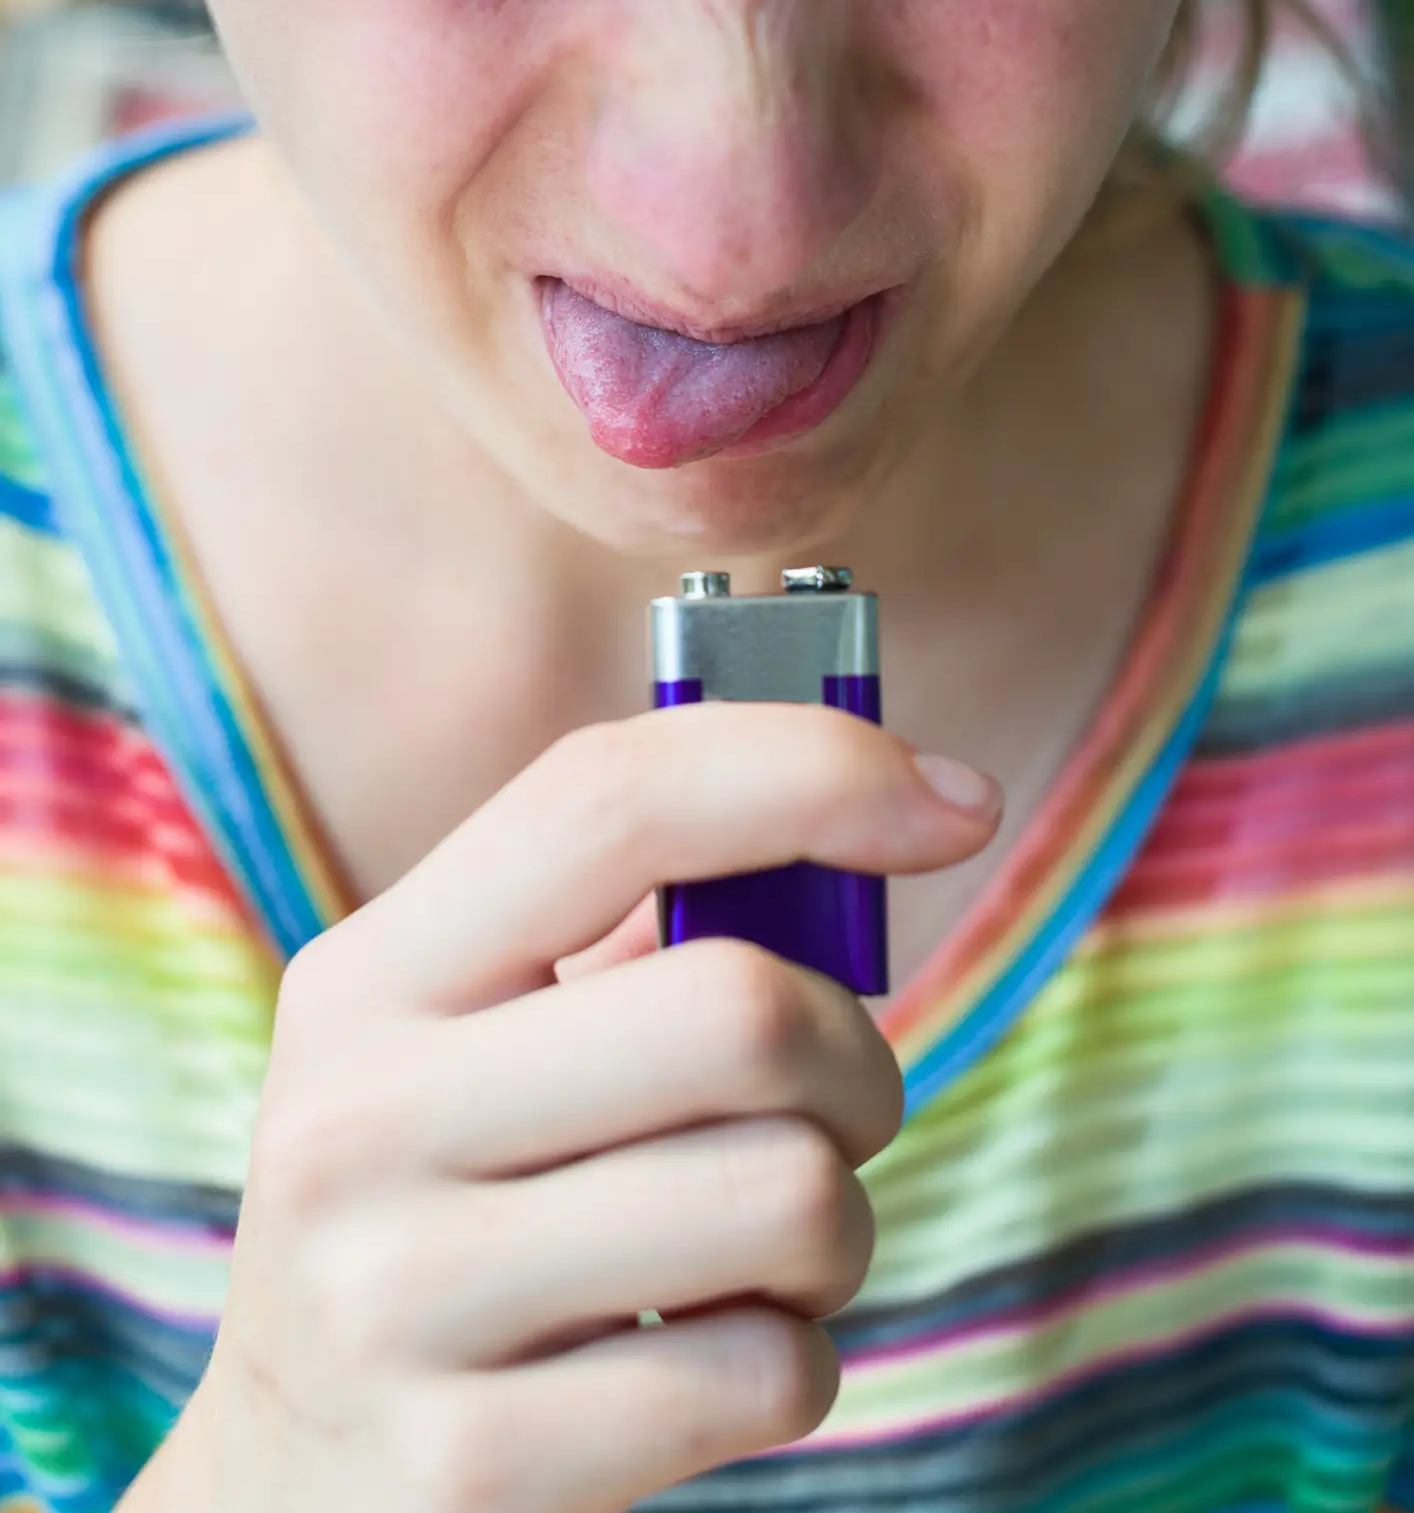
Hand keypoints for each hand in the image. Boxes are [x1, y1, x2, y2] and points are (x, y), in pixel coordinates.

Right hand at [160, 703, 999, 1512]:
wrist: (295, 1478)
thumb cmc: (455, 1204)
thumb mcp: (476, 1041)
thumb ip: (637, 926)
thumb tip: (888, 803)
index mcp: (371, 974)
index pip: (611, 799)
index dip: (814, 769)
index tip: (956, 800)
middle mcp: (358, 1119)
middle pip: (739, 1009)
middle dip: (857, 1059)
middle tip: (838, 1107)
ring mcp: (395, 1300)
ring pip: (788, 1194)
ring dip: (836, 1227)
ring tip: (759, 1249)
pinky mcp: (468, 1463)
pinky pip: (771, 1373)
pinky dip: (796, 1361)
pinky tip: (709, 1359)